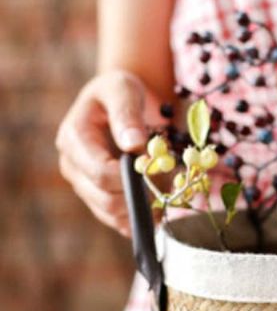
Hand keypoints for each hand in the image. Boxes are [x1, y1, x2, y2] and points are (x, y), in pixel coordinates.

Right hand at [55, 70, 155, 236]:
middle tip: (169, 185)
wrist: (119, 100)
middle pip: (106, 200)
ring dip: (142, 210)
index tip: (159, 172)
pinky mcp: (97, 196)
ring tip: (165, 191)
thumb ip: (127, 114)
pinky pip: (117, 221)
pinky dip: (139, 219)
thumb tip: (134, 144)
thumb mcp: (123, 90)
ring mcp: (83, 184)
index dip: (132, 180)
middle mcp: (73, 165)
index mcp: (73, 139)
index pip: (101, 174)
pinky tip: (158, 209)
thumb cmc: (120, 91)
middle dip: (141, 197)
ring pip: (111, 215)